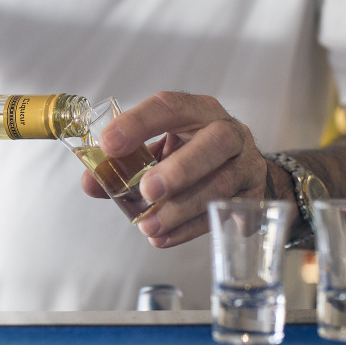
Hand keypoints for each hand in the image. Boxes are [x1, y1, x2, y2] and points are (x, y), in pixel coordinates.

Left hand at [81, 91, 268, 247]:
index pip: (169, 106)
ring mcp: (247, 163)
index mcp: (197, 111)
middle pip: (214, 142)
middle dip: (179, 168)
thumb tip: (91, 183)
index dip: (138, 123)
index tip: (109, 144)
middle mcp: (229, 130)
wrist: (243, 171)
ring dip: (182, 208)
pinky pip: (227, 214)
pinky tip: (165, 238)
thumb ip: (124, 165)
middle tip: (147, 191)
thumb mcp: (159, 151)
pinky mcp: (254, 196)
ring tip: (149, 226)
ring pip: (222, 183)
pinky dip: (192, 229)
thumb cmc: (192, 153)